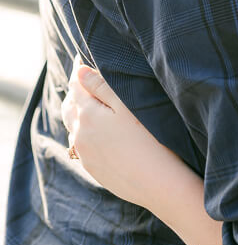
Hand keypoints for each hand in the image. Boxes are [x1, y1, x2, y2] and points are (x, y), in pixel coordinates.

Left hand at [61, 61, 170, 207]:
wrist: (159, 184)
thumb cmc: (150, 140)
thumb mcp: (128, 105)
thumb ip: (101, 86)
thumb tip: (79, 71)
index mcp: (87, 114)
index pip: (76, 86)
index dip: (79, 71)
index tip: (81, 60)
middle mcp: (80, 135)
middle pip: (70, 108)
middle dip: (75, 93)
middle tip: (83, 81)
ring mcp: (86, 155)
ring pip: (74, 128)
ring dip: (78, 115)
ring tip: (89, 106)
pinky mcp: (95, 170)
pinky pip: (82, 147)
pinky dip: (85, 135)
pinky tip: (98, 134)